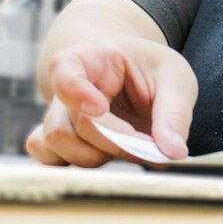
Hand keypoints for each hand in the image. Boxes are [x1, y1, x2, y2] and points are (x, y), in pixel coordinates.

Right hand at [25, 36, 197, 167]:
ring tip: (132, 149)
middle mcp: (68, 87)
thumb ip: (175, 113)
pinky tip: (104, 159)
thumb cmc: (153, 70)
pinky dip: (72, 165)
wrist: (140, 77)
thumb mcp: (176, 78)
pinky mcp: (63, 140)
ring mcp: (62, 115)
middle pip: (74, 122)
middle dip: (115, 141)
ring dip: (97, 157)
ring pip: (57, 143)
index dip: (76, 92)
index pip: (65, 68)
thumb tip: (173, 152)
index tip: (101, 109)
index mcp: (92, 58)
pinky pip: (46, 156)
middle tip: (150, 145)